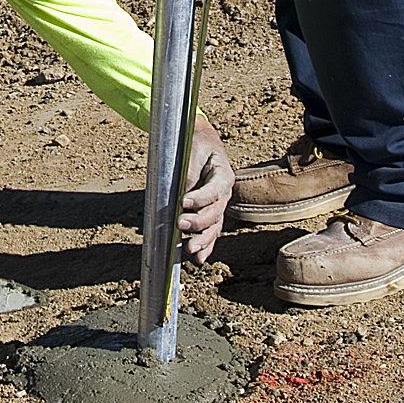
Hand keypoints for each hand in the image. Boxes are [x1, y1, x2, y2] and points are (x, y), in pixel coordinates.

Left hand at [178, 122, 232, 258]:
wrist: (201, 143)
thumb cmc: (196, 145)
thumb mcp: (194, 151)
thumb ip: (190, 172)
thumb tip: (182, 194)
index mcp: (224, 176)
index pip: (214, 191)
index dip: (200, 198)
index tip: (183, 202)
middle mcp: (224, 194)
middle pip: (215, 213)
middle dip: (198, 222)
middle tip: (180, 224)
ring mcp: (218, 207)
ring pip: (214, 227)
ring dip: (203, 240)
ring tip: (190, 250)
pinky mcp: (210, 215)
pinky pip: (210, 233)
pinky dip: (206, 247)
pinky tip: (198, 259)